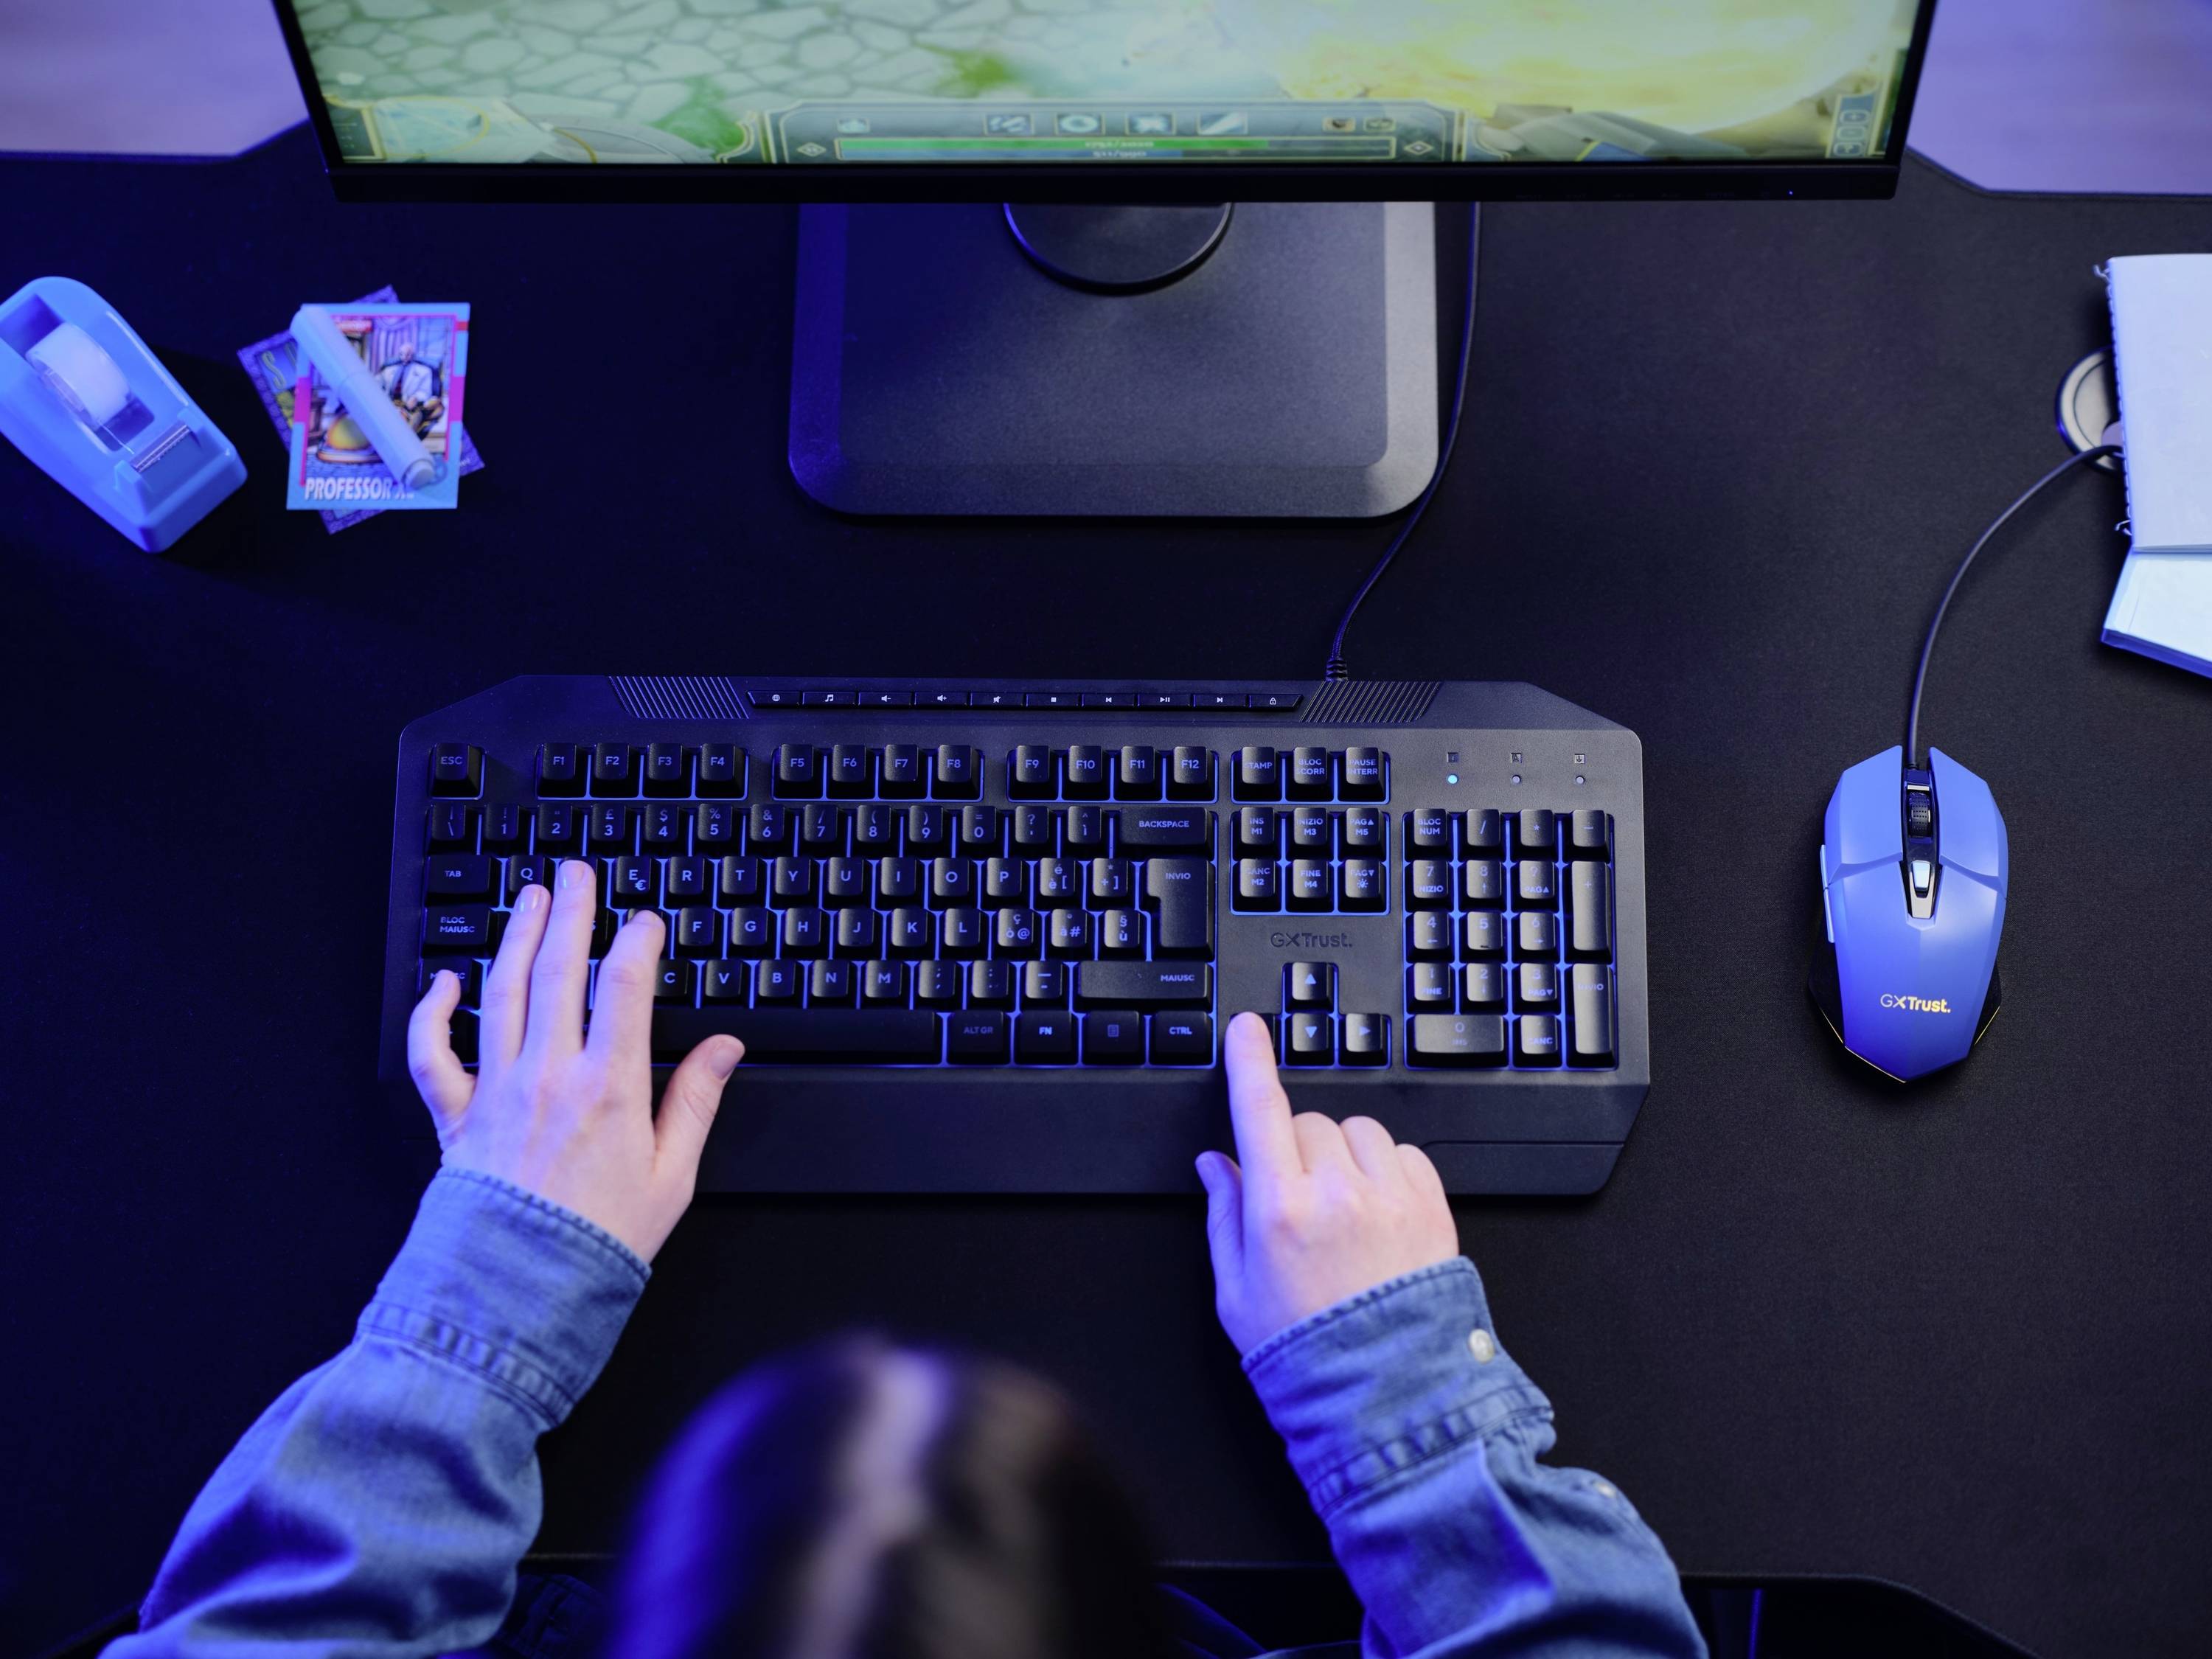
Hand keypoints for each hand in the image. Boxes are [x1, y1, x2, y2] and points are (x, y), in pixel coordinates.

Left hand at [406, 859, 741, 1262]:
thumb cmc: (598, 1246)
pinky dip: (434, 1011)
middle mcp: (549, 1076)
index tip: (645, 921)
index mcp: (610, 1088)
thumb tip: (725, 1050)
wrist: (519, 1296)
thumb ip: (696, 1103)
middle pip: (560, 971)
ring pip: (503, 992)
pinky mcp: (455, 1118)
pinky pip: (433, 1053)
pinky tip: (447, 982)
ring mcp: (497, 1091)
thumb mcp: (672, 1179)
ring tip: (530, 899)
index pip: (626, 989)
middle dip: (572, 913)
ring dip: (516, 937)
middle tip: (577, 873)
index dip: (637, 943)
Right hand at [1196, 1012, 1459, 1354]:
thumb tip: (1215, 1163)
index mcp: (1279, 1212)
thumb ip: (1222, 1217)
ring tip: (1340, 1210)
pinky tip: (1375, 1213)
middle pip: (1307, 1122)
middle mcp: (1336, 1196)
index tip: (1246, 1029)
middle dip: (1293, 1146)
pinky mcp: (1432, 1209)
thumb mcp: (1234, 1292)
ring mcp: (1389, 1199)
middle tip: (1294, 1200)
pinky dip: (1386, 1170)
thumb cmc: (1305, 1354)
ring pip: (1358, 1130)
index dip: (1249, 1062)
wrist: (1386, 1397)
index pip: (1260, 1110)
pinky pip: (1403, 1153)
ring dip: (1343, 1154)